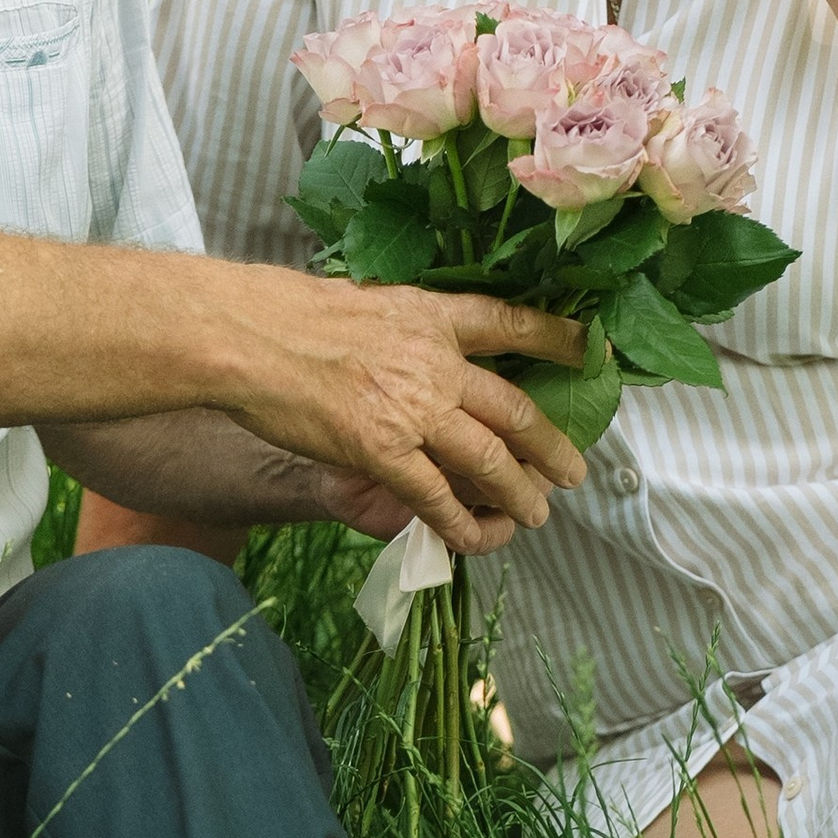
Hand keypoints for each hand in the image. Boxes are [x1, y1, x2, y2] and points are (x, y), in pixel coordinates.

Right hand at [220, 271, 587, 556]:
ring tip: (538, 514)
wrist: (246, 336)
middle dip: (551, 444)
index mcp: (430, 314)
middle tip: (574, 470)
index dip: (556, 337)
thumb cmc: (288, 314)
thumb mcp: (364, 300)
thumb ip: (403, 329)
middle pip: (514, 408)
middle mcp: (434, 361)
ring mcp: (413, 409)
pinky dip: (462, 522)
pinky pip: (436, 497)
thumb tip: (424, 350)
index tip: (592, 347)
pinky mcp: (382, 450)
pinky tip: (477, 537)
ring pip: (489, 458)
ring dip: (520, 492)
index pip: (509, 323)